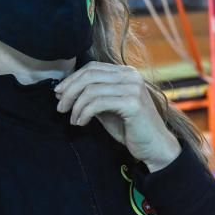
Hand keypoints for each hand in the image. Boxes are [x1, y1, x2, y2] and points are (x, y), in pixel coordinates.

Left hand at [54, 62, 180, 170]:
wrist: (155, 147)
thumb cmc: (131, 128)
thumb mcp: (108, 108)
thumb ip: (93, 96)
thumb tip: (65, 90)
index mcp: (126, 73)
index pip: (92, 68)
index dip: (72, 79)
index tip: (59, 94)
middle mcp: (131, 76)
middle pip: (89, 75)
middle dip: (70, 91)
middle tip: (60, 107)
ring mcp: (133, 88)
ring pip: (91, 89)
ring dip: (76, 106)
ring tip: (73, 119)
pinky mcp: (132, 103)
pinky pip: (98, 103)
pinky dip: (84, 113)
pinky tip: (81, 123)